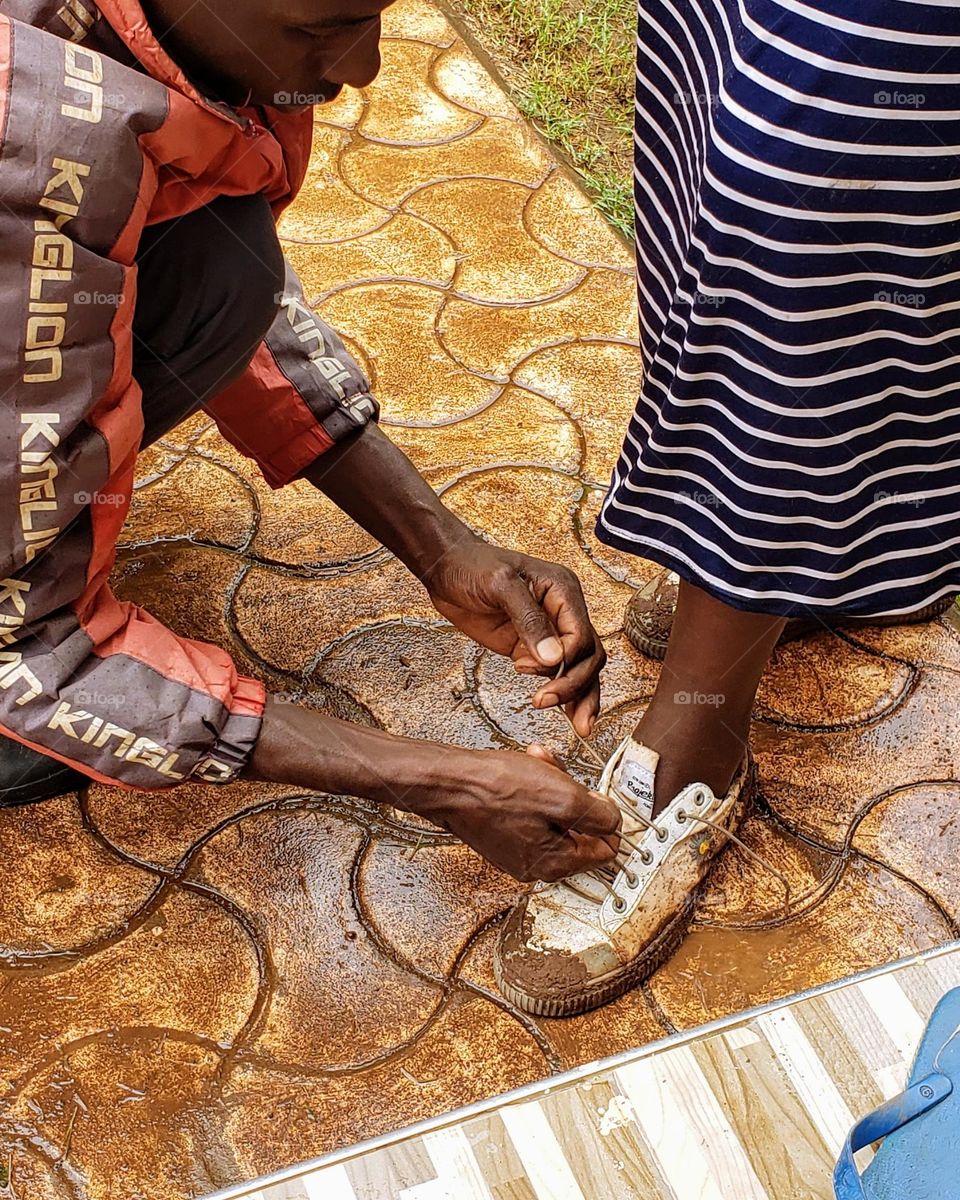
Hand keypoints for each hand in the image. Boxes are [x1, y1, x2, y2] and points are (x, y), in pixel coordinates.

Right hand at [414, 745, 620, 881]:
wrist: (447, 781)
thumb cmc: (495, 789)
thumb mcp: (563, 797)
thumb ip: (598, 815)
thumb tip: (614, 822)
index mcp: (556, 864)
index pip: (606, 850)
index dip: (604, 815)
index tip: (593, 792)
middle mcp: (536, 864)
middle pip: (579, 828)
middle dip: (573, 792)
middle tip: (559, 771)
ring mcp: (517, 849)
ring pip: (555, 814)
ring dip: (552, 783)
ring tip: (536, 762)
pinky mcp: (502, 833)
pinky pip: (531, 810)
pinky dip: (531, 786)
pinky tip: (521, 769)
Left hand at [424, 539, 606, 735]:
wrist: (446, 569)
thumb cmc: (472, 565)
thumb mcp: (501, 584)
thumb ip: (528, 620)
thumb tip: (553, 658)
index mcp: (562, 590)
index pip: (581, 634)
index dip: (567, 658)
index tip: (538, 669)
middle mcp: (562, 612)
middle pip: (588, 656)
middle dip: (576, 684)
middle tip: (548, 703)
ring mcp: (547, 631)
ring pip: (577, 668)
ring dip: (577, 695)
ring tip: (577, 724)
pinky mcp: (529, 647)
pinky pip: (554, 672)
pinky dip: (560, 691)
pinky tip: (559, 709)